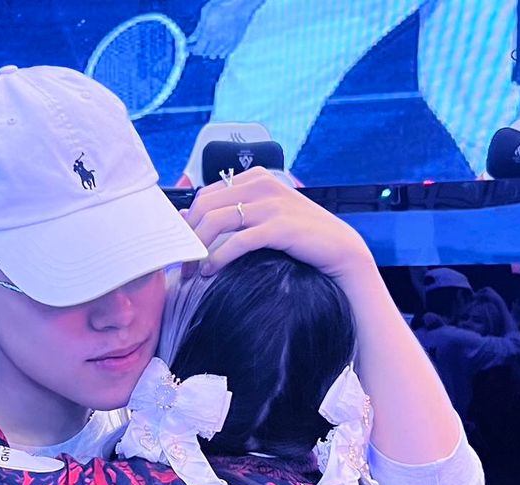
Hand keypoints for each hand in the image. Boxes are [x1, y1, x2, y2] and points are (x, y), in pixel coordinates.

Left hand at [184, 167, 375, 284]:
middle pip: (204, 206)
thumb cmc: (300, 236)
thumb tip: (189, 219)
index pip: (205, 195)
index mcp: (255, 178)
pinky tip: (211, 272)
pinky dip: (218, 258)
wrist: (340, 249)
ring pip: (215, 220)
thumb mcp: (265, 217)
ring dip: (197, 248)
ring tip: (192, 271)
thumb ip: (233, 213)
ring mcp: (270, 204)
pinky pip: (237, 241)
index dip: (187, 223)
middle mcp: (260, 185)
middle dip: (187, 236)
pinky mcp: (279, 227)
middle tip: (180, 264)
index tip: (179, 248)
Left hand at [189, 0, 264, 58]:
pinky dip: (220, 52)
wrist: (241, 4)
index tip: (190, 47)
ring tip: (210, 44)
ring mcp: (227, 44)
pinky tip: (219, 45)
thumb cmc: (222, 4)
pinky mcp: (235, 43)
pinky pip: (225, 53)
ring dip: (211, 51)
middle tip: (200, 44)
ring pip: (215, 55)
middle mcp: (217, 41)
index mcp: (208, 33)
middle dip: (201, 50)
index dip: (193, 50)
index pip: (198, 50)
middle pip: (206, 53)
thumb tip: (191, 39)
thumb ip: (198, 29)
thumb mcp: (205, 13)